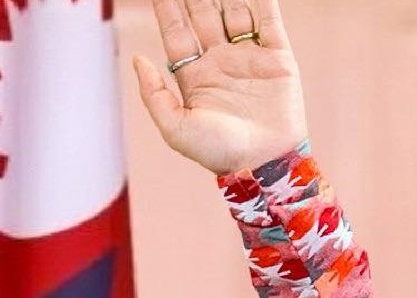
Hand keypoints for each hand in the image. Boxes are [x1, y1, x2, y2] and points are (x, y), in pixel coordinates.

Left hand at [133, 0, 308, 175]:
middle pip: (202, 14)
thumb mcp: (175, 128)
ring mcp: (248, 57)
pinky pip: (269, 20)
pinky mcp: (278, 57)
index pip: (176, 31)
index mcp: (193, 76)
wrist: (263, 163)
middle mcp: (219, 61)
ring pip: (234, 10)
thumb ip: (154, 94)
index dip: (168, 6)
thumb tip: (138, 59)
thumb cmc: (216, 153)